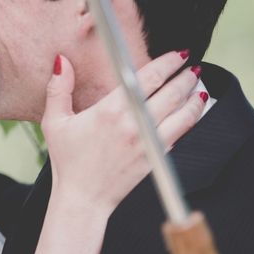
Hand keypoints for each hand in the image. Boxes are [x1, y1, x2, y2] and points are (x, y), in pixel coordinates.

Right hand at [42, 51, 204, 211]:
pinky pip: (181, 133)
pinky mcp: (156, 158)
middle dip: (186, 75)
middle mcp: (134, 125)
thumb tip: (61, 61)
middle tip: (191, 66)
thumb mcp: (55, 122)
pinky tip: (193, 110)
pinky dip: (191, 119)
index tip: (177, 54)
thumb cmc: (68, 161)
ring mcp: (148, 143)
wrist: (83, 199)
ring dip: (194, 96)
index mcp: (111, 111)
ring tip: (198, 84)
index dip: (168, 62)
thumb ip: (59, 89)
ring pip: (183, 114)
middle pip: (172, 92)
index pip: (148, 77)